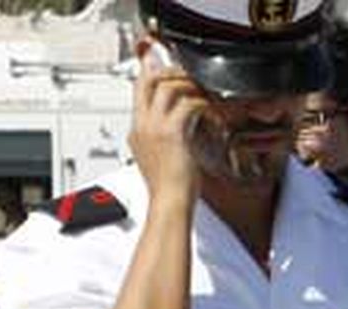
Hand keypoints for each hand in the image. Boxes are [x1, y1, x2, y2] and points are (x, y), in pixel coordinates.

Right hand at [129, 36, 207, 203]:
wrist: (169, 203)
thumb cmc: (169, 188)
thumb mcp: (161, 157)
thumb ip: (168, 135)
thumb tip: (184, 121)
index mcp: (137, 132)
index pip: (139, 90)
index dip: (151, 71)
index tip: (166, 65)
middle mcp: (142, 126)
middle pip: (149, 79)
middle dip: (171, 71)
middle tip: (189, 75)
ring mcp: (154, 128)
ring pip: (168, 86)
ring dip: (190, 84)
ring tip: (202, 93)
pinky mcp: (171, 132)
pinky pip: (188, 104)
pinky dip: (203, 104)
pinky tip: (210, 112)